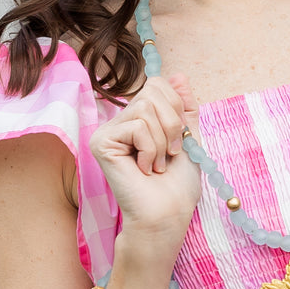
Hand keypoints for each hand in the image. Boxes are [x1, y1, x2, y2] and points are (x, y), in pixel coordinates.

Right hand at [88, 73, 202, 243]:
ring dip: (162, 141)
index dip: (176, 107)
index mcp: (138, 119)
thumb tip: (177, 74)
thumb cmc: (177, 185)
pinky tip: (144, 169)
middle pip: (152, 91)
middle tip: (170, 154)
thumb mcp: (188, 137)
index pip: (158, 83)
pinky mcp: (101, 142)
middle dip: (172, 124)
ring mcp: (107, 131)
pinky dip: (150, 149)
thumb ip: (183, 106)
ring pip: (145, 108)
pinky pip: (137, 126)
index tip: (180, 138)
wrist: (167, 214)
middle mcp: (119, 121)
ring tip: (157, 165)